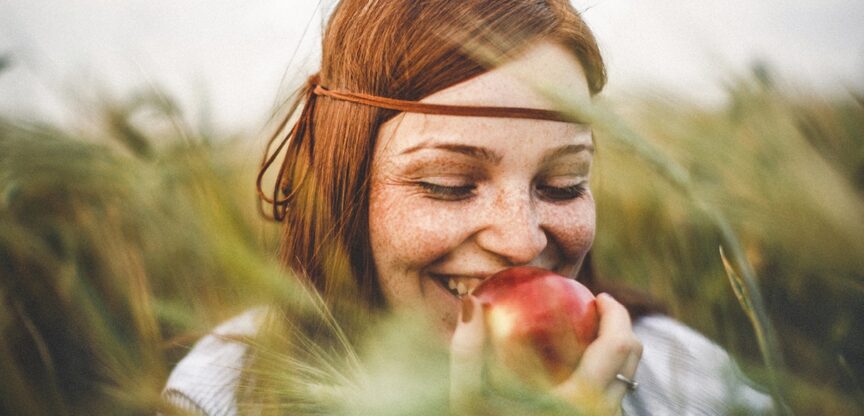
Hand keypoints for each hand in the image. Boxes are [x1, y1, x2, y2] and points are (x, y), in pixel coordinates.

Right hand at [449, 293, 641, 414]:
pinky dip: (603, 380)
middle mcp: (599, 415)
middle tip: (595, 310)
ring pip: (625, 384)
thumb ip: (467, 352)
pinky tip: (574, 374)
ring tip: (586, 338)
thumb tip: (472, 304)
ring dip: (613, 356)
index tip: (598, 296)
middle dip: (620, 327)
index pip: (619, 345)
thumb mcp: (466, 400)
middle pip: (631, 361)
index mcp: (580, 401)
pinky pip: (611, 402)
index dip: (616, 313)